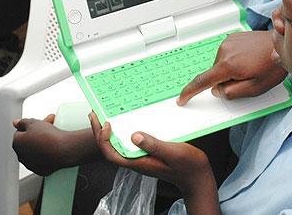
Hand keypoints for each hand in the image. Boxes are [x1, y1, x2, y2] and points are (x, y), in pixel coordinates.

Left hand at [13, 115, 100, 175]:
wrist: (64, 150)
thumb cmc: (49, 136)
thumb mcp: (35, 123)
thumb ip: (23, 122)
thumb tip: (16, 122)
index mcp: (17, 143)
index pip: (20, 132)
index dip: (31, 126)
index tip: (41, 124)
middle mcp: (21, 155)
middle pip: (28, 141)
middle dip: (37, 134)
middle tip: (49, 128)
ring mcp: (31, 164)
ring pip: (36, 151)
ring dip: (42, 144)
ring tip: (54, 137)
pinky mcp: (41, 170)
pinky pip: (43, 159)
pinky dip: (47, 154)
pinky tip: (54, 148)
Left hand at [89, 113, 216, 197]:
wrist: (197, 176)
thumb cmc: (187, 166)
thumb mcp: (172, 152)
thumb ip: (153, 145)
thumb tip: (134, 136)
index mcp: (140, 162)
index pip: (112, 154)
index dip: (103, 140)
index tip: (105, 123)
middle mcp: (138, 161)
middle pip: (111, 149)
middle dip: (100, 133)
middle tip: (95, 114)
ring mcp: (143, 158)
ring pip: (119, 146)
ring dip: (110, 132)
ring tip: (105, 117)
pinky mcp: (149, 154)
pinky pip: (130, 143)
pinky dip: (124, 132)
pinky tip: (127, 123)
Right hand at [177, 31, 286, 104]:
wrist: (281, 45)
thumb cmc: (272, 66)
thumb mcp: (255, 88)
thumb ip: (232, 93)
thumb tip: (217, 91)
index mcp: (228, 65)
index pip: (202, 81)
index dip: (190, 92)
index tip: (182, 98)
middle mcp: (224, 51)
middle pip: (214, 74)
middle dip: (224, 81)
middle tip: (246, 79)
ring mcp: (227, 42)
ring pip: (220, 65)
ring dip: (229, 70)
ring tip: (250, 67)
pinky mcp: (232, 38)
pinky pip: (226, 54)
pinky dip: (232, 60)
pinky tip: (248, 59)